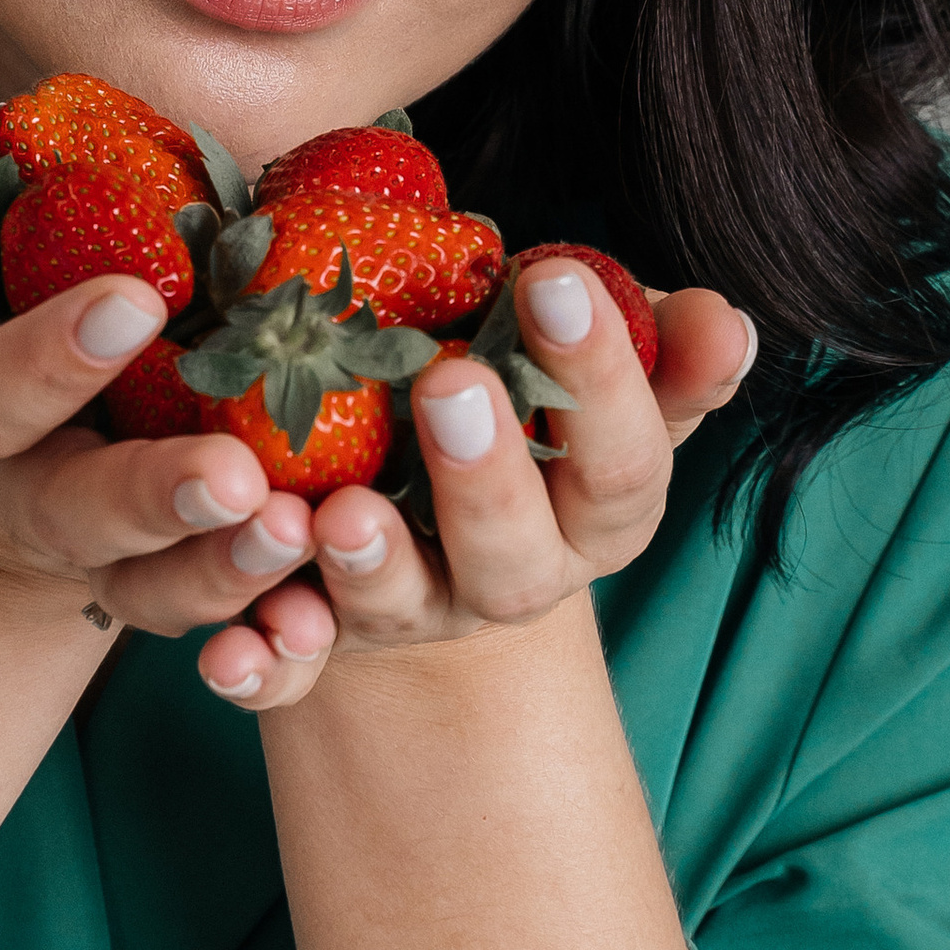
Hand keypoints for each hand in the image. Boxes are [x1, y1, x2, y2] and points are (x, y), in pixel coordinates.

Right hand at [0, 153, 342, 665]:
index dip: (46, 360)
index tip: (136, 300)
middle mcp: (3, 484)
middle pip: (67, 515)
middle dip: (150, 498)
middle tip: (236, 478)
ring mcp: (82, 540)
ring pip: (140, 585)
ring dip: (220, 567)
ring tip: (294, 531)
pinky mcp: (150, 567)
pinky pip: (201, 602)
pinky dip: (265, 600)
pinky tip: (321, 566)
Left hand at [140, 254, 759, 711]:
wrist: (416, 507)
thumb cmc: (517, 406)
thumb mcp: (588, 371)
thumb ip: (656, 351)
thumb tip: (722, 321)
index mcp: (594, 515)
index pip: (623, 463)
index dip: (600, 381)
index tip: (555, 279)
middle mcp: (509, 578)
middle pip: (515, 556)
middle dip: (487, 476)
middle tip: (453, 384)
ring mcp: (410, 613)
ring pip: (399, 608)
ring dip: (373, 566)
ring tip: (342, 511)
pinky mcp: (314, 642)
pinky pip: (285, 671)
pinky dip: (259, 665)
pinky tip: (227, 647)